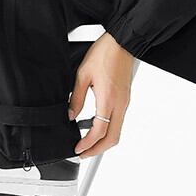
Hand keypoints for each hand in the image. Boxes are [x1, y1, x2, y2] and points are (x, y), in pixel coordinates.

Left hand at [68, 32, 134, 157]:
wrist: (122, 42)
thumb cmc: (105, 53)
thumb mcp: (82, 74)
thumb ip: (76, 98)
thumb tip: (70, 115)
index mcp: (108, 99)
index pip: (99, 131)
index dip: (88, 144)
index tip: (78, 149)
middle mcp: (120, 104)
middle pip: (113, 138)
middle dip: (98, 150)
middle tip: (84, 153)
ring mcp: (124, 102)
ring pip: (117, 130)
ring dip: (103, 140)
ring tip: (87, 142)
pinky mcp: (125, 98)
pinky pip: (118, 120)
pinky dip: (107, 129)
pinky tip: (94, 125)